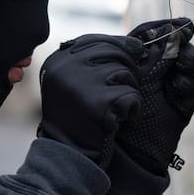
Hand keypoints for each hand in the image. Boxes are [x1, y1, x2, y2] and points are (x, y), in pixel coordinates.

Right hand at [38, 34, 142, 167]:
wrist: (67, 154)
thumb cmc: (76, 117)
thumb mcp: (72, 83)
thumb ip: (92, 61)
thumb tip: (136, 44)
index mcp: (57, 61)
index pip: (95, 40)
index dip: (120, 44)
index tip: (136, 51)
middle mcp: (65, 69)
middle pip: (114, 53)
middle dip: (128, 69)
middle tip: (126, 89)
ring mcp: (81, 85)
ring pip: (125, 73)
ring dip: (129, 91)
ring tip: (117, 108)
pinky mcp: (98, 104)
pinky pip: (131, 95)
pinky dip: (132, 109)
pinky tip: (121, 120)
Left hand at [116, 18, 193, 172]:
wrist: (131, 154)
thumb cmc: (124, 113)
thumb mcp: (139, 76)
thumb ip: (158, 52)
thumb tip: (176, 29)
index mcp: (134, 60)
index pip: (153, 35)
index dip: (168, 29)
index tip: (184, 26)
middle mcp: (152, 71)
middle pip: (175, 48)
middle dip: (182, 50)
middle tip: (183, 57)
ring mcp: (168, 87)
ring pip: (188, 67)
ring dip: (186, 70)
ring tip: (178, 83)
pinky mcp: (182, 104)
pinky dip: (190, 90)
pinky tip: (180, 96)